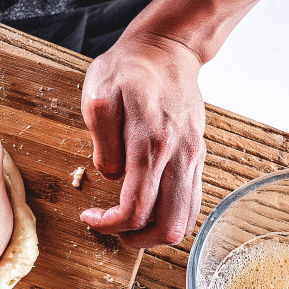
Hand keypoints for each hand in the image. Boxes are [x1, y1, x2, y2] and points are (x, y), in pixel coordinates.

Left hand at [80, 33, 207, 246]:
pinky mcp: (198, 157)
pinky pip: (192, 203)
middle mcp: (179, 156)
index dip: (110, 224)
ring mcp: (193, 157)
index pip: (136, 207)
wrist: (167, 50)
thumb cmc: (127, 70)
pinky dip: (170, 216)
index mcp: (151, 143)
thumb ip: (102, 142)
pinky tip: (148, 207)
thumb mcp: (98, 97)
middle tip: (110, 229)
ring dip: (155, 233)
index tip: (90, 218)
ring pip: (185, 220)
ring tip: (129, 224)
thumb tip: (111, 175)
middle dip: (135, 238)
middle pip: (167, 225)